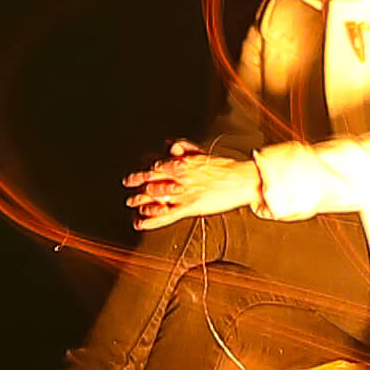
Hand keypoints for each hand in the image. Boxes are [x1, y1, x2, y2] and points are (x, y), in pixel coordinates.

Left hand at [122, 144, 263, 228]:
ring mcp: (184, 193)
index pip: (157, 167)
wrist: (242, 179)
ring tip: (131, 204)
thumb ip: (186, 150)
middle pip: (152, 180)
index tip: (136, 173)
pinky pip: (166, 215)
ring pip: (155, 197)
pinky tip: (140, 224)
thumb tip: (173, 146)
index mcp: (183, 164)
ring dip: (140, 201)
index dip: (144, 171)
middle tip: (127, 185)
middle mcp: (180, 177)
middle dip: (137, 183)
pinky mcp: (191, 206)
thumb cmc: (226, 168)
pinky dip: (151, 220)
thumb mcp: (204, 155)